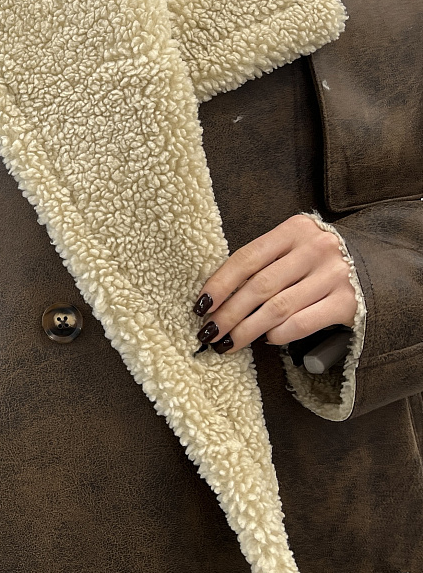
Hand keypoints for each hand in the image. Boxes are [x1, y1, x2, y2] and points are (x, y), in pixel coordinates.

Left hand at [192, 213, 357, 354]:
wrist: (372, 263)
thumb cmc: (316, 259)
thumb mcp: (292, 246)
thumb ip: (263, 262)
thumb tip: (218, 297)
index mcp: (294, 230)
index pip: (247, 258)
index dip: (220, 283)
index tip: (201, 305)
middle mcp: (315, 250)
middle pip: (260, 286)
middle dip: (228, 313)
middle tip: (208, 332)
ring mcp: (333, 276)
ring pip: (278, 309)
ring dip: (246, 330)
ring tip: (227, 342)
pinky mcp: (347, 303)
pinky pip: (302, 323)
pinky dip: (278, 335)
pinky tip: (266, 339)